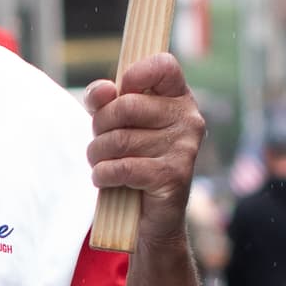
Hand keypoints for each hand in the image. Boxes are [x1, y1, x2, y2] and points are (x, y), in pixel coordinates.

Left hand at [85, 54, 206, 245]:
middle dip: (99, 125)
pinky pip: (122, 167)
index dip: (134, 75)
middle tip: (98, 142)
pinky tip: (104, 180)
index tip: (116, 95)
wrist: (154, 220)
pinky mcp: (173, 176)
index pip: (164, 65)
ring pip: (120, 139)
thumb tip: (103, 90)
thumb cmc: (134, 164)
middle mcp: (189, 119)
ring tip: (99, 164)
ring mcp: (184, 148)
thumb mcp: (117, 127)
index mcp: (179, 99)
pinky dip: (103, 175)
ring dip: (96, 154)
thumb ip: (106, 102)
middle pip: (127, 105)